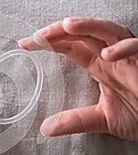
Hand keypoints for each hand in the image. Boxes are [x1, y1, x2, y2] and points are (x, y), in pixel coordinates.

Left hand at [19, 17, 137, 140]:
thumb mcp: (103, 120)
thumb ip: (76, 121)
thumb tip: (46, 128)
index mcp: (99, 65)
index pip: (70, 48)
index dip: (49, 43)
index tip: (26, 44)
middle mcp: (111, 56)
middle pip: (83, 34)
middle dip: (60, 31)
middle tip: (38, 35)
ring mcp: (130, 57)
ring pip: (108, 31)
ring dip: (88, 26)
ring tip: (67, 26)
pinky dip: (125, 48)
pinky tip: (107, 53)